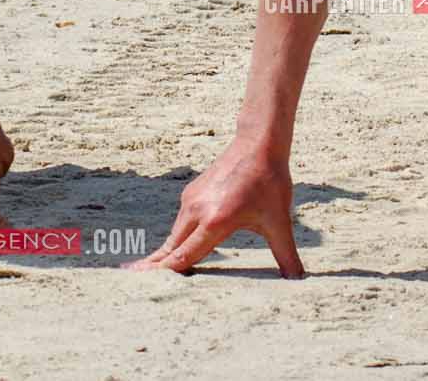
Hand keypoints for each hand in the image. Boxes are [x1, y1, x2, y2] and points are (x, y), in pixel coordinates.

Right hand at [131, 133, 302, 276]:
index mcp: (216, 220)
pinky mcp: (192, 193)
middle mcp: (197, 210)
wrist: (258, 144)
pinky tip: (170, 249)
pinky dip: (172, 239)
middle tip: (129, 278)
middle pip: (171, 247)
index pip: (185, 254)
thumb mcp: (280, 222)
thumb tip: (299, 282)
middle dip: (153, 266)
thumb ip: (287, 256)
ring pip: (174, 235)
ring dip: (162, 253)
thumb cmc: (270, 183)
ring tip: (144, 269)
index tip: (145, 283)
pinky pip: (180, 223)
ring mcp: (192, 200)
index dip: (166, 271)